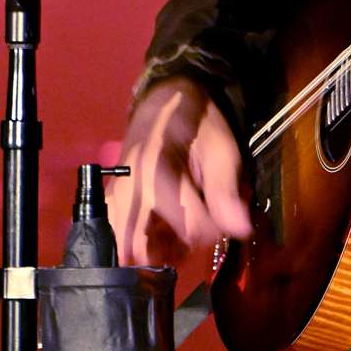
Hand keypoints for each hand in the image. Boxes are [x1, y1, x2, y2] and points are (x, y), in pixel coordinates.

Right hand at [107, 75, 251, 265]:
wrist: (167, 100)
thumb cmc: (197, 123)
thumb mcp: (220, 149)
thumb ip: (225, 191)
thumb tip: (240, 231)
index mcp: (154, 175)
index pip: (188, 230)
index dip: (214, 230)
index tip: (225, 216)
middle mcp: (126, 192)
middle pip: (150, 249)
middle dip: (182, 246)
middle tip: (203, 225)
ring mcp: (113, 199)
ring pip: (129, 249)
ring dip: (159, 250)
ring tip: (183, 229)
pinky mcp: (110, 203)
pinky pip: (118, 239)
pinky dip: (141, 243)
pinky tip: (163, 230)